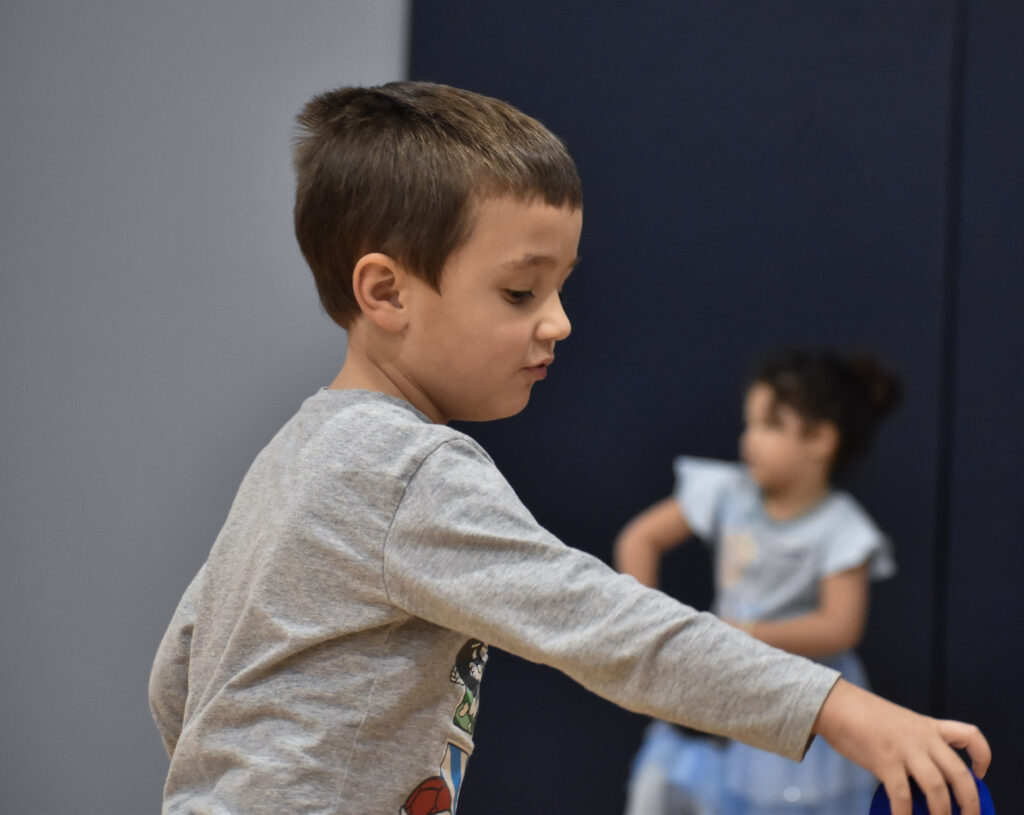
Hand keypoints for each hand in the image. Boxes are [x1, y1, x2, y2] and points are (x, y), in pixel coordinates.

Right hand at [812, 679, 989, 814]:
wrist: (836, 704)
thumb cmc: (864, 717)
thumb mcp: (900, 724)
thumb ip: (916, 746)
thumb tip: (923, 782)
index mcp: (928, 727)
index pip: (969, 736)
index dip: (982, 757)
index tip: (979, 774)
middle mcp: (922, 738)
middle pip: (959, 773)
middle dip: (969, 802)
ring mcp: (904, 749)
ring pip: (937, 788)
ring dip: (942, 813)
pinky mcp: (884, 760)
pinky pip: (902, 795)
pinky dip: (904, 814)